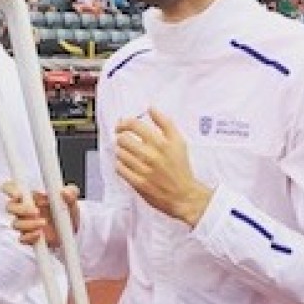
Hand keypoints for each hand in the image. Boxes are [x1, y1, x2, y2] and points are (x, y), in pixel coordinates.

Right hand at [3, 182, 80, 247]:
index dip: (10, 189)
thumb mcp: (71, 199)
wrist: (72, 228)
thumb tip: (65, 191)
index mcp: (30, 196)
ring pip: (15, 223)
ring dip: (28, 224)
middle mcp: (24, 208)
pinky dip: (30, 236)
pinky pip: (22, 238)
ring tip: (43, 223)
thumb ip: (70, 192)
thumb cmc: (66, 209)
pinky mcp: (29, 236)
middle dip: (21, 209)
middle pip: (10, 206)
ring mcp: (25, 223)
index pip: (11, 188)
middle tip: (36, 212)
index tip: (19, 194)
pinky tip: (39, 234)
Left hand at [114, 108, 211, 227]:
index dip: (124, 123)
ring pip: (120, 153)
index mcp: (162, 143)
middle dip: (122, 138)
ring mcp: (144, 170)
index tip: (122, 125)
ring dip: (121, 151)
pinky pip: (120, 169)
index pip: (134, 125)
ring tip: (128, 154)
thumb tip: (151, 109)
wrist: (184, 195)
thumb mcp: (179, 141)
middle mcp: (152, 155)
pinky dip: (120, 165)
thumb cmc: (180, 168)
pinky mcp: (138, 183)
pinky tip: (127, 165)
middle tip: (125, 141)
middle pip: (123, 139)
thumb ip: (165, 123)